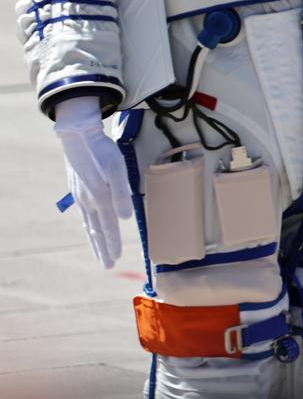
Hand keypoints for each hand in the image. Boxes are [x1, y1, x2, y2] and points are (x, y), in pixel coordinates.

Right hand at [53, 95, 131, 267]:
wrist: (80, 138)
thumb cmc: (102, 152)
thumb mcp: (117, 169)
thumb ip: (121, 194)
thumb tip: (125, 218)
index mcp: (100, 198)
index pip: (108, 227)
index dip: (112, 243)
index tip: (115, 259)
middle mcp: (89, 201)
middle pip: (97, 230)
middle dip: (102, 248)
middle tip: (107, 264)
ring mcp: (81, 197)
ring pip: (89, 224)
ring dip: (95, 239)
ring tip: (99, 252)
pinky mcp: (78, 190)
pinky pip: (85, 214)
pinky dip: (89, 225)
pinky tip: (91, 227)